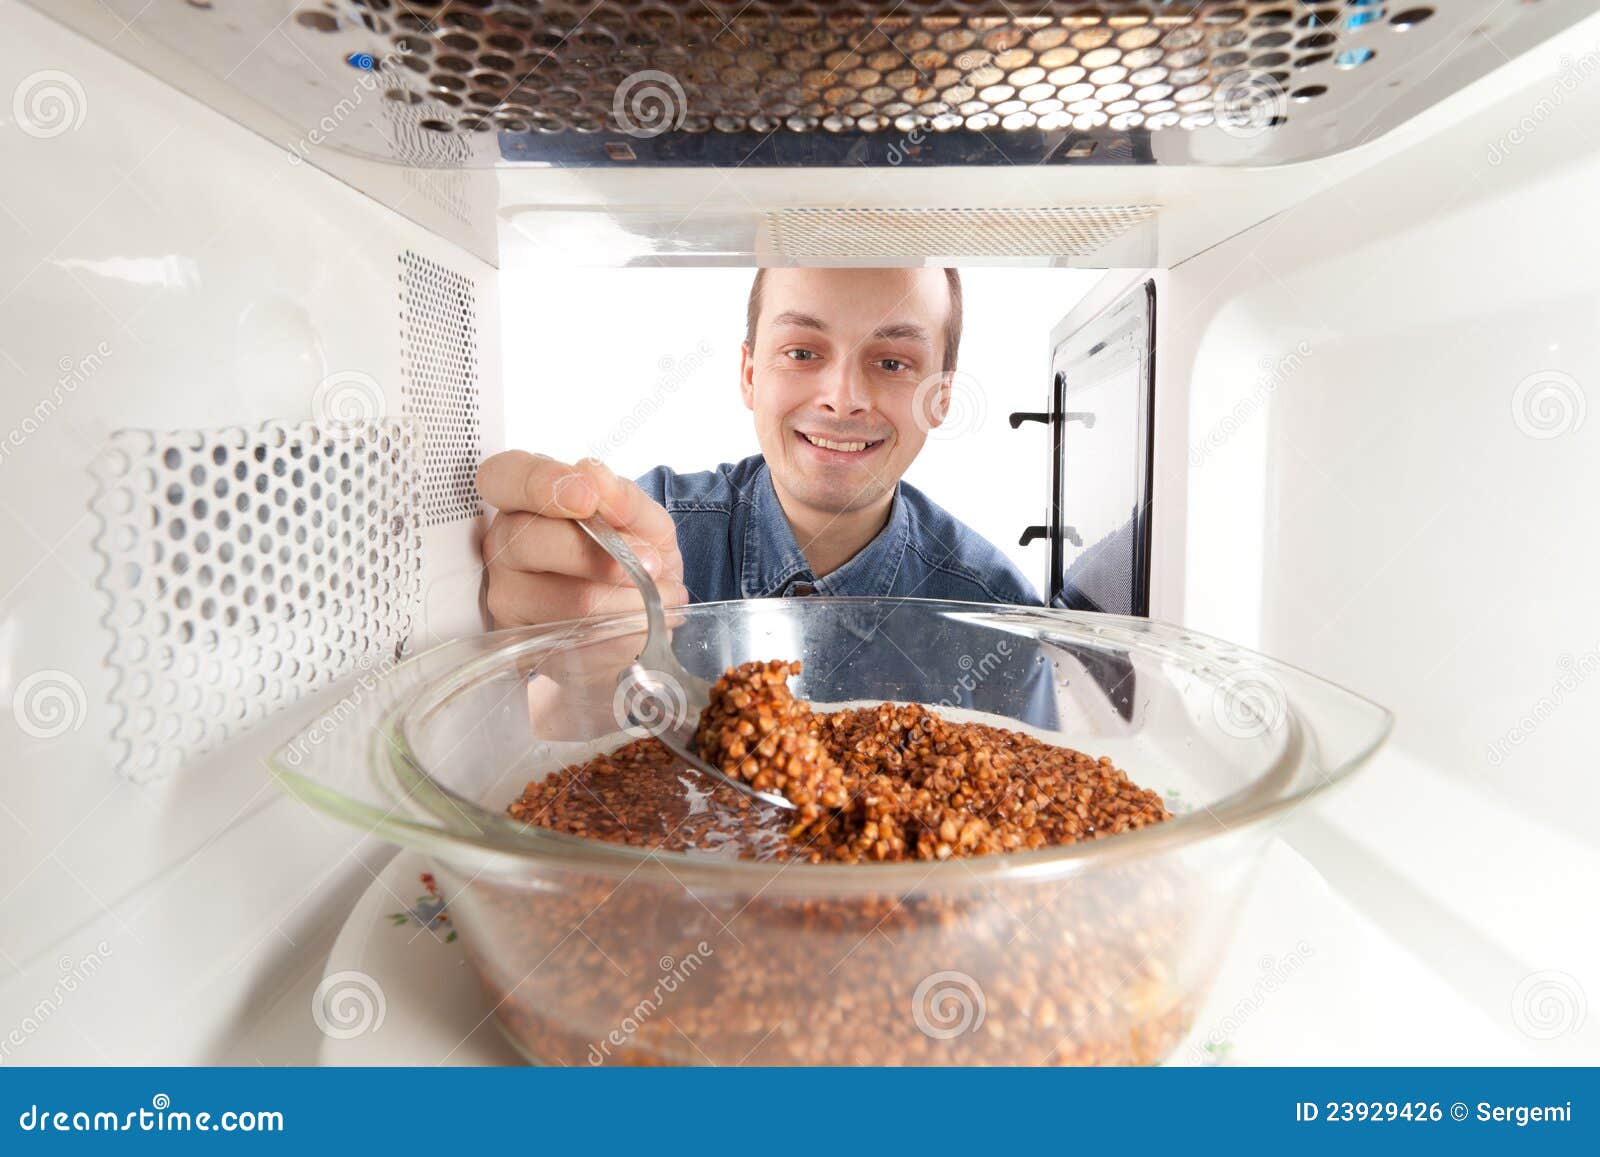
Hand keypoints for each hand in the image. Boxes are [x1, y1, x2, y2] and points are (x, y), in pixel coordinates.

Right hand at [476, 451, 687, 628]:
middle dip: (599, 554)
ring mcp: (507, 595)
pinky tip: (640, 622)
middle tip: (650, 564)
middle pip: (529, 540)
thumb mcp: (644, 521)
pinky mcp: (524, 642)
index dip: (541, 483)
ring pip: (564, 598)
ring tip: (658, 595)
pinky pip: (580, 637)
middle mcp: (504, 543)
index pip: (505, 476)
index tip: (587, 498)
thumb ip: (624, 498)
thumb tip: (598, 479)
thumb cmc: (632, 557)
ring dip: (627, 599)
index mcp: (526, 498)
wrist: (638, 620)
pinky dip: (623, 630)